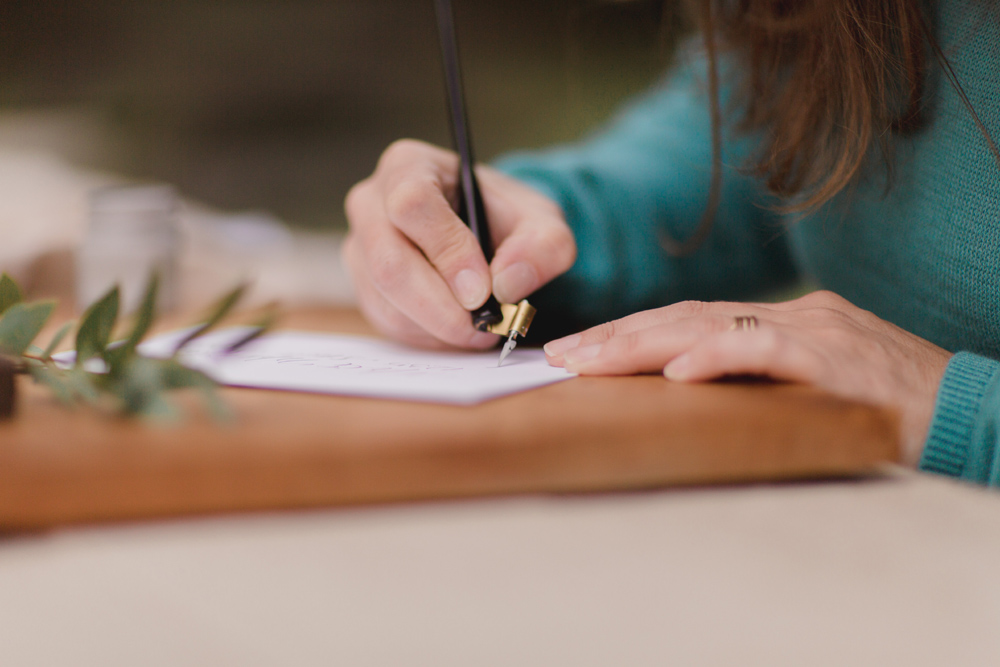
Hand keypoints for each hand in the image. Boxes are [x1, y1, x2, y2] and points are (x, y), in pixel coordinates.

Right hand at [343, 139, 575, 348]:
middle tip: (484, 327)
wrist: (488, 233)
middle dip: (441, 307)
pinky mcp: (363, 286)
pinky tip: (457, 330)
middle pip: (390, 262)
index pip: (413, 205)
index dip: (447, 252)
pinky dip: (427, 336)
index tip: (483, 291)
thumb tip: (508, 285)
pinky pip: (387, 321)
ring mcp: (359, 246)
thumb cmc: (507, 219)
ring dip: (438, 327)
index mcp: (409, 165)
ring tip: (480, 329)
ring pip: (386, 300)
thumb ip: (542, 246)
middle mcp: (371, 203)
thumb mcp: (542, 222)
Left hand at [543, 291, 951, 463]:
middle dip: (616, 337)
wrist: (970, 413)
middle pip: (686, 317)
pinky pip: (766, 349)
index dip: (627, 335)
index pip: (688, 320)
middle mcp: (791, 316)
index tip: (576, 354)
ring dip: (644, 343)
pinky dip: (717, 355)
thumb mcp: (808, 393)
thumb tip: (683, 396)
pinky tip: (675, 370)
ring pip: (712, 324)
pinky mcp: (836, 358)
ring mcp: (814, 331)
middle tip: (560, 355)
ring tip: (590, 359)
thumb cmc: (885, 412)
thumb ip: (754, 385)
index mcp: (778, 323)